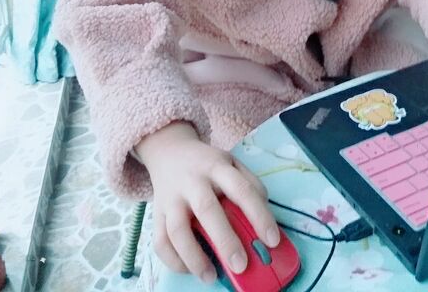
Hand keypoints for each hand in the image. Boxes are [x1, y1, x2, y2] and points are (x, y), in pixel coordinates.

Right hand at [135, 121, 279, 283]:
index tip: (272, 241)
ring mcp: (171, 198)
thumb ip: (249, 184)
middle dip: (225, 240)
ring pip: (178, 230)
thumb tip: (264, 219)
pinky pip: (161, 242)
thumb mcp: (231, 162)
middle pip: (207, 209)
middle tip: (241, 265)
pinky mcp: (156, 213)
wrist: (169, 152)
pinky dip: (174, 261)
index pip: (241, 189)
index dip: (259, 215)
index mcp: (217, 166)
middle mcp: (192, 181)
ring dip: (194, 257)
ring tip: (211, 276)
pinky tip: (190, 269)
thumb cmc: (207, 164)